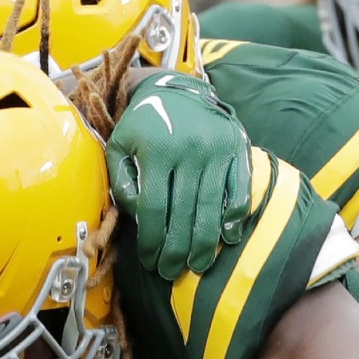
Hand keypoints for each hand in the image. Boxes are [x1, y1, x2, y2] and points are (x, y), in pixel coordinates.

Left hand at [107, 71, 252, 279]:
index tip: (149, 261)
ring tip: (197, 265)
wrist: (177, 87)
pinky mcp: (237, 148)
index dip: (152, 241)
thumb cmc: (142, 125)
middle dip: (176, 250)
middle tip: (171, 272)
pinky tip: (228, 238)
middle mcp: (190, 150)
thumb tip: (140, 218)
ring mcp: (217, 149)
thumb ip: (122, 182)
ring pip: (212, 207)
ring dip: (205, 243)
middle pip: (184, 214)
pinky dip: (235, 216)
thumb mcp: (119, 146)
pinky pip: (239, 189)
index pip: (154, 209)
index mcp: (157, 150)